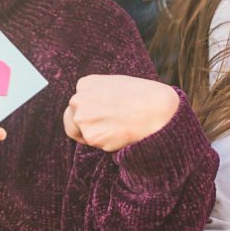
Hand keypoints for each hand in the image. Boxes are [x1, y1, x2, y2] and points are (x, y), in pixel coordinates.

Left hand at [64, 74, 179, 151]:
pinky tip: (122, 133)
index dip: (90, 113)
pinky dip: (108, 144)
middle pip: (72, 120)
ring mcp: (83, 119)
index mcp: (84, 84)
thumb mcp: (115, 84)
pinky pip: (97, 146)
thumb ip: (98, 94)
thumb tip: (94, 108)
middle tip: (107, 128)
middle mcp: (78, 100)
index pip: (77, 104)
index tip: (105, 116)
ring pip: (83, 135)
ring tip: (119, 127)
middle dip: (85, 127)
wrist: (157, 107)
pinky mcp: (92, 137)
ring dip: (97, 136)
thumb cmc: (143, 95)